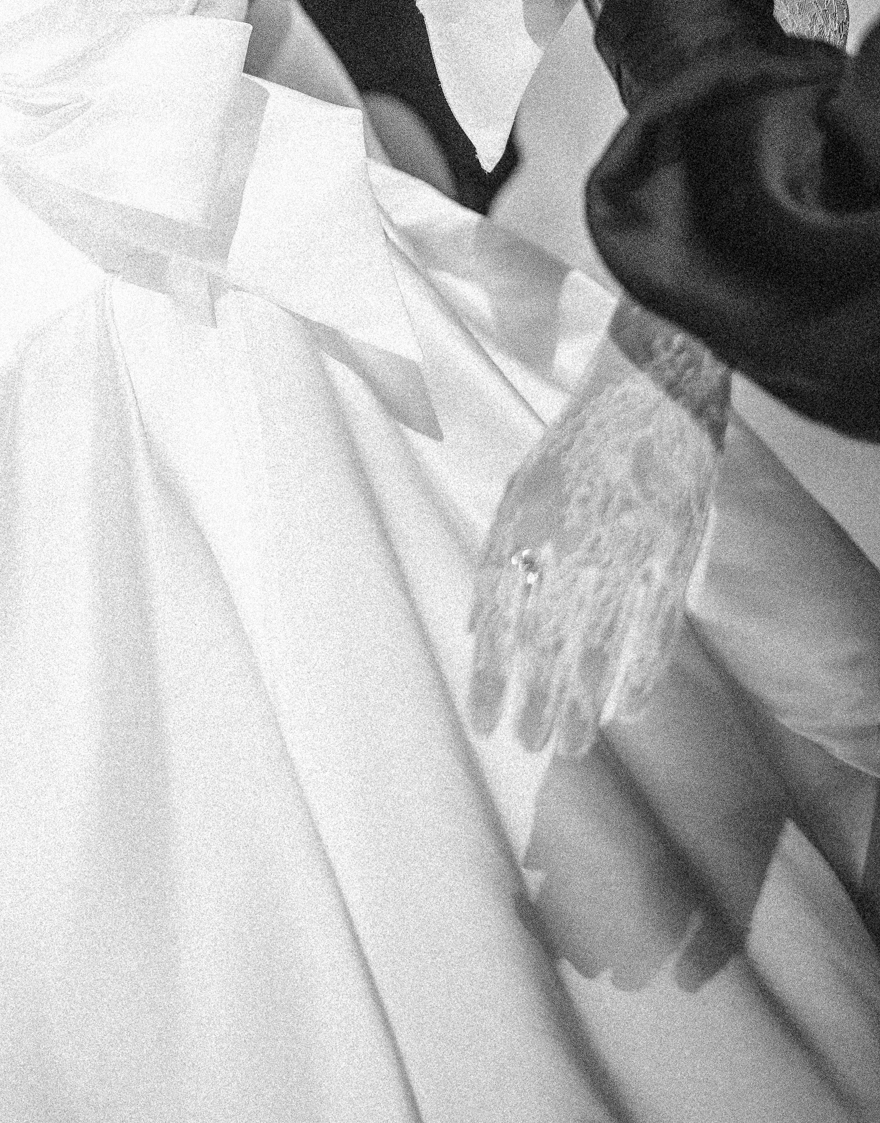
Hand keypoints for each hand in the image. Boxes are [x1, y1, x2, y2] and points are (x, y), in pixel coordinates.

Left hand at [469, 333, 723, 756]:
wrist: (647, 397)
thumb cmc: (575, 449)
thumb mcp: (518, 493)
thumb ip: (496, 560)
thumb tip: (473, 629)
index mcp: (524, 527)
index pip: (499, 620)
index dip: (491, 676)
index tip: (484, 725)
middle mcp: (569, 544)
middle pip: (547, 642)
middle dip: (536, 701)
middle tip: (529, 748)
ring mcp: (624, 550)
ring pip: (600, 643)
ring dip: (584, 700)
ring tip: (573, 746)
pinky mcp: (672, 552)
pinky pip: (656, 626)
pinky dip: (643, 669)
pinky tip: (628, 708)